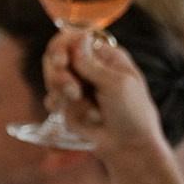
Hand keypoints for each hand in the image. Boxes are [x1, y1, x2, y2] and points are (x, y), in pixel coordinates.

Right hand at [41, 28, 165, 158]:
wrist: (128, 146)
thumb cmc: (132, 112)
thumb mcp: (117, 84)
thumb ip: (92, 63)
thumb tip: (78, 36)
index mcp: (105, 56)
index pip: (73, 39)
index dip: (62, 47)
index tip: (61, 62)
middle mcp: (88, 67)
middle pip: (56, 57)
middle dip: (59, 75)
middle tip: (73, 92)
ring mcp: (76, 86)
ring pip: (51, 78)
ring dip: (63, 93)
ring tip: (84, 107)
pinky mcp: (67, 105)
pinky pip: (51, 100)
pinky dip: (63, 109)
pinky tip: (83, 118)